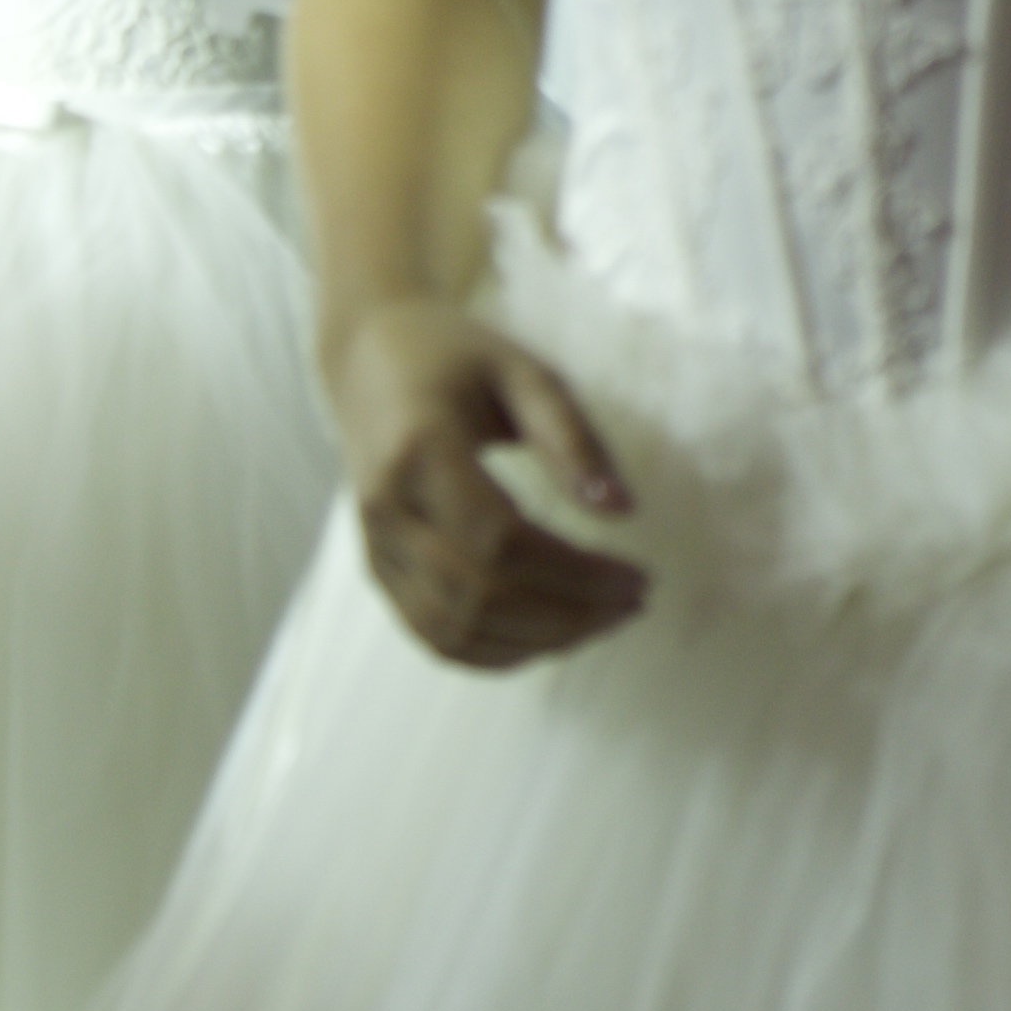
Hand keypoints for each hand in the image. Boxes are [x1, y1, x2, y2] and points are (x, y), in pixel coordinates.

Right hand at [330, 295, 649, 669]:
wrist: (369, 361)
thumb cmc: (458, 359)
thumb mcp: (525, 374)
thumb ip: (573, 439)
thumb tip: (624, 511)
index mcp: (420, 451)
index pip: (501, 541)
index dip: (577, 573)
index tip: (640, 575)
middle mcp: (386, 510)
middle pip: (480, 595)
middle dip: (569, 613)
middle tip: (636, 601)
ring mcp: (375, 547)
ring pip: (454, 630)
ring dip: (539, 641)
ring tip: (606, 618)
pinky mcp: (379, 571)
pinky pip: (435, 636)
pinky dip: (498, 651)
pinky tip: (555, 633)